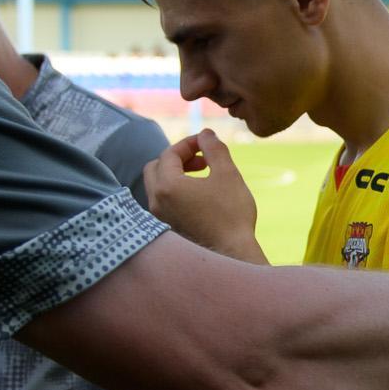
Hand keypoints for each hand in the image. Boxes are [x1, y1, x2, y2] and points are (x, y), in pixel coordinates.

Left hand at [143, 130, 259, 258]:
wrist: (232, 255)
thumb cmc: (231, 214)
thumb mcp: (228, 174)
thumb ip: (214, 149)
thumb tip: (205, 134)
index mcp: (167, 186)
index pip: (169, 154)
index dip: (189, 144)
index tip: (208, 144)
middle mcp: (156, 202)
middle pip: (155, 168)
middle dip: (177, 158)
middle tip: (202, 161)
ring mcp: (159, 218)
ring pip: (158, 186)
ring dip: (176, 175)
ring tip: (203, 176)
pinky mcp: (167, 229)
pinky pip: (163, 202)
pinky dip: (175, 191)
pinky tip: (199, 196)